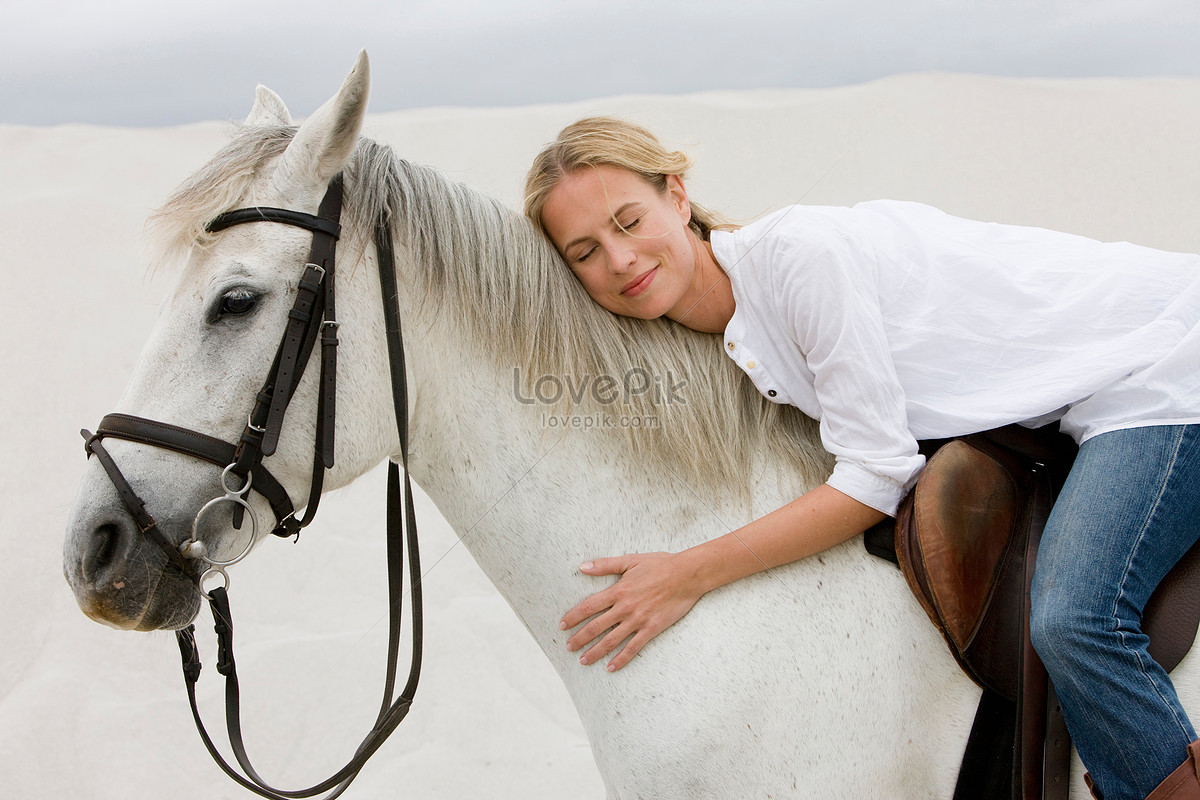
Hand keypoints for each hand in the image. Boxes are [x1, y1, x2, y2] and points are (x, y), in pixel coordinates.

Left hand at [559, 551, 705, 671]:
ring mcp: (638, 620)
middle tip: (569, 647)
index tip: (562, 626)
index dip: (573, 617)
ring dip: (595, 652)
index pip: (588, 607)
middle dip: (580, 638)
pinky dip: (621, 658)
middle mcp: (625, 607)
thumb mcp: (630, 560)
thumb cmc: (660, 565)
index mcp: (618, 590)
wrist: (687, 575)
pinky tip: (611, 667)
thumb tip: (582, 567)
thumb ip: (605, 565)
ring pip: (611, 640)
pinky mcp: (652, 629)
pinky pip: (633, 647)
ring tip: (583, 660)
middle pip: (596, 627)